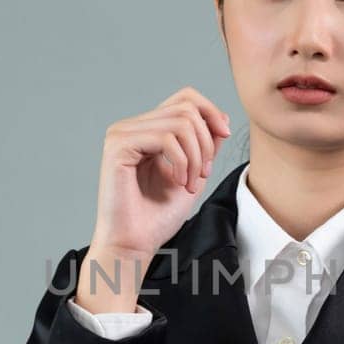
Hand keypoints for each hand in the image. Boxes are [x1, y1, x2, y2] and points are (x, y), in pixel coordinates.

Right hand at [87, 86, 231, 267]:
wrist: (134, 245)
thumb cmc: (157, 218)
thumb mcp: (193, 175)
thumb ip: (204, 147)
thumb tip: (221, 119)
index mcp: (146, 131)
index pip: (184, 98)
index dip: (211, 112)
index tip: (225, 137)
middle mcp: (130, 127)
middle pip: (186, 108)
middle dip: (206, 142)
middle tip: (203, 174)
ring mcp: (121, 134)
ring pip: (180, 122)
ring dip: (195, 156)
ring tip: (190, 184)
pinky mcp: (118, 147)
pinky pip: (165, 138)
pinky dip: (182, 161)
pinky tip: (178, 183)